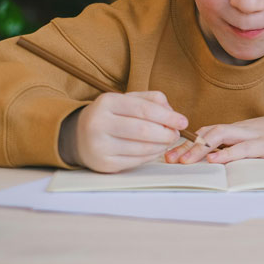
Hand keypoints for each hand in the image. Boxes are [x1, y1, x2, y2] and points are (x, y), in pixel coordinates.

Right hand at [61, 91, 187, 172]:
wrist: (79, 135)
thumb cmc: (111, 115)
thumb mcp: (127, 99)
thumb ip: (152, 100)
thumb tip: (173, 113)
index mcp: (107, 103)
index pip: (144, 109)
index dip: (168, 117)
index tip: (184, 121)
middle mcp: (99, 124)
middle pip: (144, 131)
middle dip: (167, 133)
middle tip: (176, 134)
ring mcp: (99, 146)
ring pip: (142, 148)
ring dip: (162, 146)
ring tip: (167, 141)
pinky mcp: (104, 164)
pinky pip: (136, 161)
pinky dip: (151, 156)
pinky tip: (156, 150)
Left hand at [164, 110, 263, 164]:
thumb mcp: (262, 139)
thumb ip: (243, 146)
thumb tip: (222, 157)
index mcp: (242, 129)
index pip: (209, 132)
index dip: (188, 142)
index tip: (170, 153)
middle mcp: (244, 129)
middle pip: (209, 132)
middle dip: (186, 145)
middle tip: (168, 158)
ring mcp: (255, 135)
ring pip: (221, 137)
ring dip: (200, 148)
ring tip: (183, 160)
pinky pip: (244, 148)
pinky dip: (228, 154)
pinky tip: (215, 161)